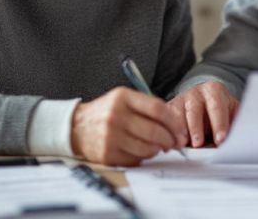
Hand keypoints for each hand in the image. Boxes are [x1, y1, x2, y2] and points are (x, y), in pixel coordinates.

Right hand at [70, 87, 187, 166]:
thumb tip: (175, 125)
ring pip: (147, 148)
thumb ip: (148, 106)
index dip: (175, 122)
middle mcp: (116, 116)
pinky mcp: (108, 154)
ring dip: (158, 150)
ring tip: (158, 146)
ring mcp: (111, 136)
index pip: (158, 109)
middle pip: (155, 131)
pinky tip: (141, 150)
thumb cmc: (106, 112)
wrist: (76, 127)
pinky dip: (144, 157)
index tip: (181, 130)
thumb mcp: (123, 99)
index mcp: (123, 98)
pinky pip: (136, 159)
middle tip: (175, 143)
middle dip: (170, 140)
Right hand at [168, 81, 238, 146]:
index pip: (217, 106)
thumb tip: (240, 140)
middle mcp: (195, 92)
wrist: (203, 100)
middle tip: (199, 144)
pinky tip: (172, 144)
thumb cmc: (219, 110)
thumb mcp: (231, 112)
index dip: (219, 124)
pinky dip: (168, 134)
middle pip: (194, 111)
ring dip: (179, 132)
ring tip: (183, 145)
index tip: (221, 139)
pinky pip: (166, 122)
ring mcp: (180, 100)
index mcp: (214, 90)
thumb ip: (235, 124)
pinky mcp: (168, 109)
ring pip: (177, 117)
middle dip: (197, 129)